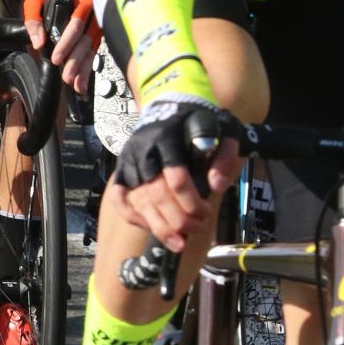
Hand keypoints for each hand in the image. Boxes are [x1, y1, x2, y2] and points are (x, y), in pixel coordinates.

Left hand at [23, 0, 95, 93]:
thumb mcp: (35, 0)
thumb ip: (34, 20)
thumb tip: (38, 44)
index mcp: (81, 4)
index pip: (76, 26)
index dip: (66, 44)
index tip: (56, 59)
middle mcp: (93, 16)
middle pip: (86, 42)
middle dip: (75, 62)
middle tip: (66, 77)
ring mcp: (96, 26)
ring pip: (91, 50)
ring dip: (84, 69)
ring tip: (76, 86)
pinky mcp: (95, 35)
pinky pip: (92, 53)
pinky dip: (87, 68)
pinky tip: (82, 82)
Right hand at [106, 97, 240, 251]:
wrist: (169, 101)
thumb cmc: (198, 119)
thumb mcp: (221, 129)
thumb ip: (224, 156)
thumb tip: (216, 186)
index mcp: (166, 138)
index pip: (175, 177)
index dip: (191, 202)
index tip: (207, 213)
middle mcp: (143, 150)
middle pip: (156, 193)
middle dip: (178, 218)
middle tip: (197, 229)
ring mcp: (129, 160)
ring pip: (138, 199)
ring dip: (159, 225)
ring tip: (179, 243)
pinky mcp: (122, 168)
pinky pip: (119, 196)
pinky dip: (131, 215)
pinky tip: (150, 228)